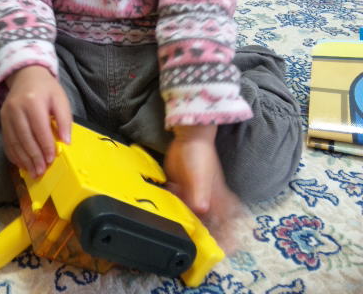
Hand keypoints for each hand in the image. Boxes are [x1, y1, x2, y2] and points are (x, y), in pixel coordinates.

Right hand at [0, 65, 72, 177]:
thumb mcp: (60, 99)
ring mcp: (6, 114)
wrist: (26, 75)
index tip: (52, 159)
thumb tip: (66, 142)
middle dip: (34, 157)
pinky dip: (14, 155)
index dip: (45, 145)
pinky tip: (22, 164)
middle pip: (25, 137)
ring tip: (33, 172)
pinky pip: (7, 141)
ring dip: (24, 160)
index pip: (39, 128)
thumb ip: (65, 119)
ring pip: (14, 142)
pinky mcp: (1, 120)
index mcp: (33, 101)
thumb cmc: (46, 89)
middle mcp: (16, 108)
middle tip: (41, 171)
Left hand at [164, 124, 242, 253]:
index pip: (227, 228)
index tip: (220, 256)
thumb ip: (200, 195)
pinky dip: (177, 217)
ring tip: (178, 245)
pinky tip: (168, 223)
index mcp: (216, 204)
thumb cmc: (200, 157)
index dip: (227, 243)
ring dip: (189, 232)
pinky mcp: (181, 193)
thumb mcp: (200, 178)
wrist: (187, 138)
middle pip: (210, 229)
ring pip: (195, 221)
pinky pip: (181, 209)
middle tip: (192, 258)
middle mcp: (208, 204)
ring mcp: (194, 199)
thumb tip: (201, 211)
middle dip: (204, 243)